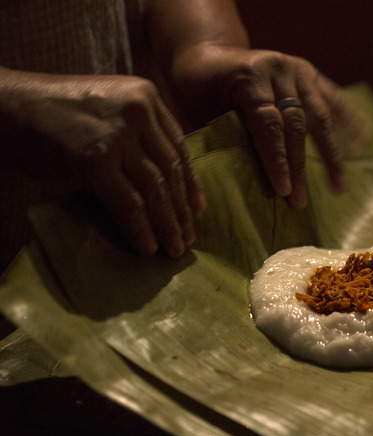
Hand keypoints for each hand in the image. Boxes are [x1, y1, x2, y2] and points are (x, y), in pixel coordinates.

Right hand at [0, 71, 205, 257]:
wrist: (2, 108)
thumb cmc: (49, 112)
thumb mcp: (106, 108)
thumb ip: (136, 130)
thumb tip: (161, 177)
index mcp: (145, 96)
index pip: (178, 145)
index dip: (191, 181)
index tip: (198, 209)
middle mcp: (138, 113)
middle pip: (171, 169)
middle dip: (182, 209)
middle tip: (188, 237)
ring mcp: (117, 137)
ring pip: (156, 189)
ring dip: (168, 224)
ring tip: (174, 248)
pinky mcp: (95, 163)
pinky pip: (129, 204)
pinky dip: (141, 229)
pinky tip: (147, 247)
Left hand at [173, 47, 352, 207]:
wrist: (209, 52)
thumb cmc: (199, 89)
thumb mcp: (201, 111)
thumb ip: (225, 138)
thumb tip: (244, 183)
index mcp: (249, 77)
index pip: (269, 125)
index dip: (277, 160)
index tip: (284, 191)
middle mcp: (278, 69)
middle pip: (296, 124)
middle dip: (299, 166)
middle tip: (300, 202)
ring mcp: (298, 69)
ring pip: (320, 115)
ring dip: (331, 153)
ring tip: (339, 186)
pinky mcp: (309, 72)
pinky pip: (332, 100)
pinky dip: (349, 121)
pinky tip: (364, 141)